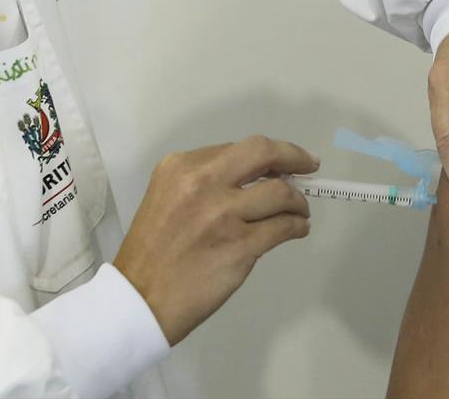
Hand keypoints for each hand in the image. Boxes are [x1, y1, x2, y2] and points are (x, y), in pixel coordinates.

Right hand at [113, 136, 318, 344]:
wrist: (140, 298)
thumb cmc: (152, 253)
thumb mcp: (166, 199)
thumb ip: (204, 183)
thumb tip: (254, 178)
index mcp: (180, 168)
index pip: (236, 149)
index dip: (267, 155)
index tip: (283, 161)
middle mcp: (201, 183)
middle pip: (262, 153)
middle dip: (293, 156)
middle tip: (308, 165)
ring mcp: (222, 214)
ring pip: (281, 194)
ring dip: (298, 202)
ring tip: (300, 211)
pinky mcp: (240, 246)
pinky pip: (283, 228)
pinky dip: (297, 227)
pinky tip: (297, 230)